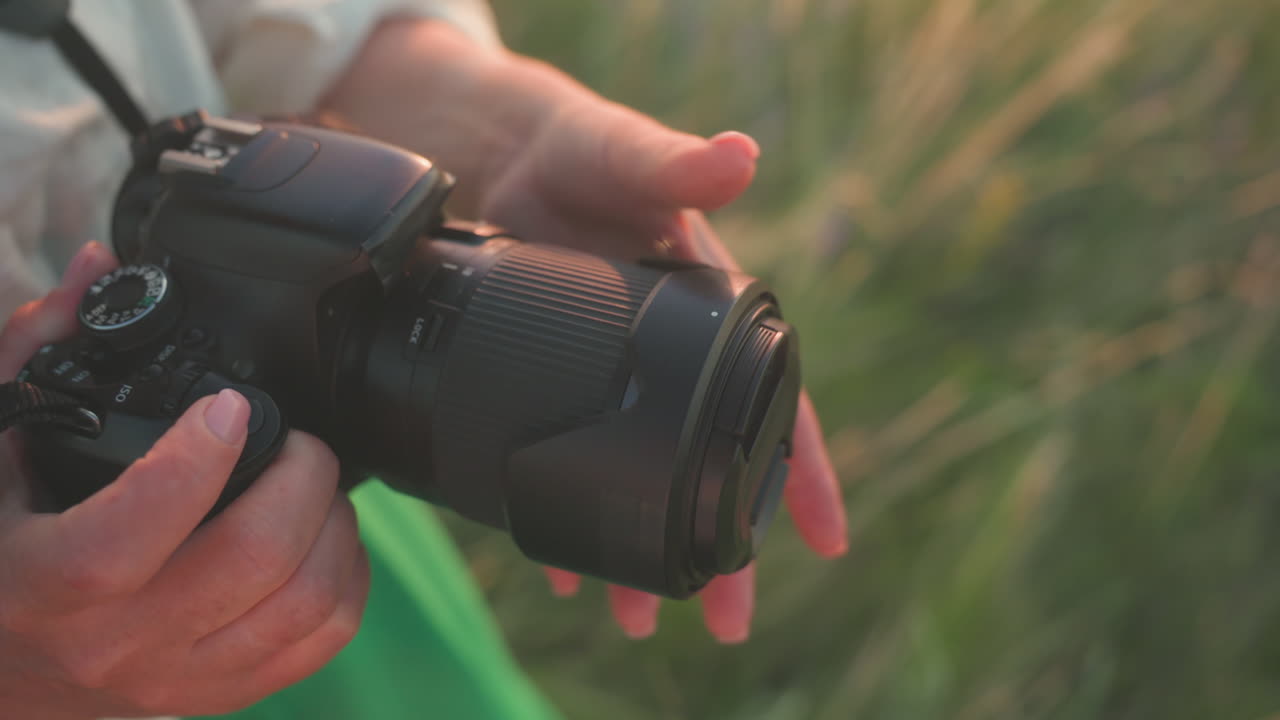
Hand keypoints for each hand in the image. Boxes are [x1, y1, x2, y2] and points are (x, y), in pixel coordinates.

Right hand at [0, 243, 369, 717]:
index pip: (131, 536)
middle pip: (253, 562)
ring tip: (312, 486)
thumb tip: (98, 267)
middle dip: (301, 479)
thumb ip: (36, 350)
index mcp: (45, 583)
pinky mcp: (220, 694)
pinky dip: (347, 581)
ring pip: (304, 605)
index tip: (230, 407)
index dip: (196, 462)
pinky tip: (323, 541)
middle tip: (298, 442)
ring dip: (334, 527)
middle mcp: (116, 643)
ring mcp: (176, 677)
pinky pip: (320, 643)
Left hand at [323, 19, 845, 643]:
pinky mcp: (551, 382)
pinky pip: (566, 462)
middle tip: (728, 620)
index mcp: (708, 311)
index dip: (800, 466)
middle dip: (724, 543)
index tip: (826, 538)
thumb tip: (738, 155)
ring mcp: (609, 379)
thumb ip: (675, 164)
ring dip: (640, 550)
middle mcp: (666, 358)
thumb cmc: (579, 150)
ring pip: (638, 479)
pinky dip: (566, 514)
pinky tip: (563, 567)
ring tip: (639, 618)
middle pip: (708, 464)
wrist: (498, 154)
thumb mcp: (623, 154)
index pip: (772, 395)